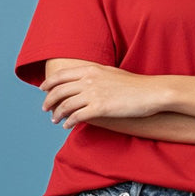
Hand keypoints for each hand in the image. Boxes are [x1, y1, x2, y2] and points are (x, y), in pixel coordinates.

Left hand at [41, 62, 163, 127]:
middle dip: (49, 100)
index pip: (62, 75)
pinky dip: (68, 121)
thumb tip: (87, 81)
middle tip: (45, 109)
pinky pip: (77, 116)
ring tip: (55, 120)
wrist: (151, 92)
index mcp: (91, 69)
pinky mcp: (100, 108)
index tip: (43, 90)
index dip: (49, 82)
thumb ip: (96, 75)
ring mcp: (94, 94)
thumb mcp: (112, 73)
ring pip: (65, 104)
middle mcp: (89, 80)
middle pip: (59, 90)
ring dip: (57, 113)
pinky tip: (67, 125)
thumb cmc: (135, 85)